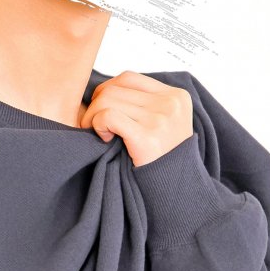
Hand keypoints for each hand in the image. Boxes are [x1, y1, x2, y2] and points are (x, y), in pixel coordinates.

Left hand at [79, 71, 193, 167]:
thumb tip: (102, 91)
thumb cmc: (162, 160)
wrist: (176, 192)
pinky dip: (98, 125)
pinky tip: (104, 138)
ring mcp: (161, 119)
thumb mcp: (164, 124)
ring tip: (100, 134)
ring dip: (94, 117)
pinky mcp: (148, 137)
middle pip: (115, 88)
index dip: (107, 92)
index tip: (101, 111)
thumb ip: (143, 105)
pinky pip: (108, 116)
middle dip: (96, 106)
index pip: (128, 78)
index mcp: (176, 96)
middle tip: (93, 125)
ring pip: (108, 100)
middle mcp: (170, 103)